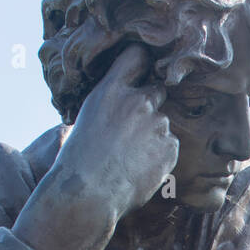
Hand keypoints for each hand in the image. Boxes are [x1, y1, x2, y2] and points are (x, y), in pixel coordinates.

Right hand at [49, 44, 179, 220]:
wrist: (88, 193)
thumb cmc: (79, 161)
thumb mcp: (86, 118)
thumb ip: (111, 103)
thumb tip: (126, 103)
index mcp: (111, 90)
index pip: (136, 56)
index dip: (142, 63)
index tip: (144, 69)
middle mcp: (138, 101)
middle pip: (156, 92)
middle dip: (149, 106)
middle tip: (132, 131)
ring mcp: (157, 123)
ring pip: (162, 124)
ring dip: (152, 136)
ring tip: (130, 158)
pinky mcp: (170, 146)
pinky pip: (169, 146)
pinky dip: (160, 156)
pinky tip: (140, 168)